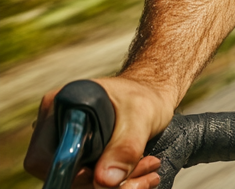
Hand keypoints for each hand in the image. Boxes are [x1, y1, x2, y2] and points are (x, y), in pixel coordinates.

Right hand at [24, 77, 173, 188]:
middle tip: (146, 168)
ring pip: (81, 183)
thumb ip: (125, 147)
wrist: (153, 96)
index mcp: (58, 109)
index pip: (41, 158)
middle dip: (103, 182)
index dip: (69, 173)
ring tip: (151, 170)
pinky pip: (94, 182)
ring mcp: (68, 146)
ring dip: (118, 185)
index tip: (104, 173)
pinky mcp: (83, 159)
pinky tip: (146, 175)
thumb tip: (105, 182)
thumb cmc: (143, 98)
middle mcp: (56, 130)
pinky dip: (120, 184)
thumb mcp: (141, 116)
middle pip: (62, 175)